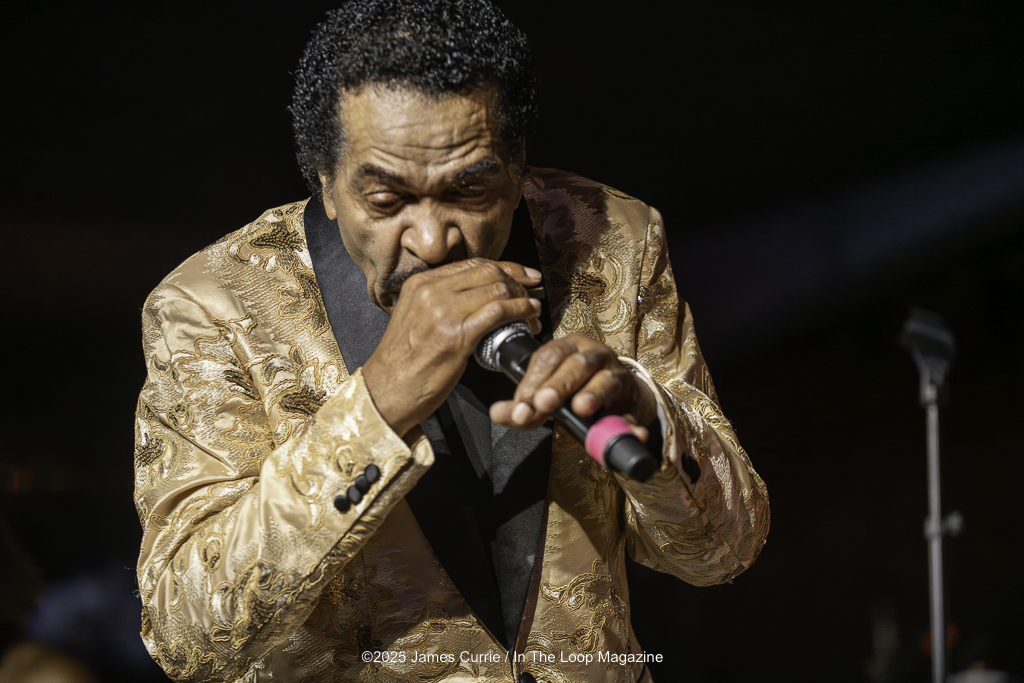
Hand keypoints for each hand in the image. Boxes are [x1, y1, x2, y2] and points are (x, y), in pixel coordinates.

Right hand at [362, 258, 541, 436]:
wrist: (386, 392)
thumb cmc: (404, 363)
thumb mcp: (416, 318)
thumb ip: (440, 301)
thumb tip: (478, 296)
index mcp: (420, 283)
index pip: (472, 264)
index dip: (506, 267)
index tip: (524, 274)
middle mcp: (430, 291)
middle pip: (488, 271)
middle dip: (517, 281)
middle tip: (531, 294)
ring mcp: (443, 311)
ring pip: (496, 288)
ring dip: (522, 299)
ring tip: (532, 312)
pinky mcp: (456, 335)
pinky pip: (498, 312)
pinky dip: (520, 312)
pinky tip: (528, 318)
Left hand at [488, 334, 658, 440]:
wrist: (617, 397)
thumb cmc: (574, 390)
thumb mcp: (546, 395)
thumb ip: (522, 405)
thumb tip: (498, 413)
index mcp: (568, 348)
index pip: (547, 358)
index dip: (533, 382)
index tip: (521, 407)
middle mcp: (594, 355)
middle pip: (577, 364)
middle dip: (559, 384)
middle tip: (544, 404)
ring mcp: (616, 375)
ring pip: (606, 380)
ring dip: (594, 394)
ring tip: (581, 408)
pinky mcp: (631, 401)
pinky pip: (631, 414)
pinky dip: (630, 425)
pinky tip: (630, 433)